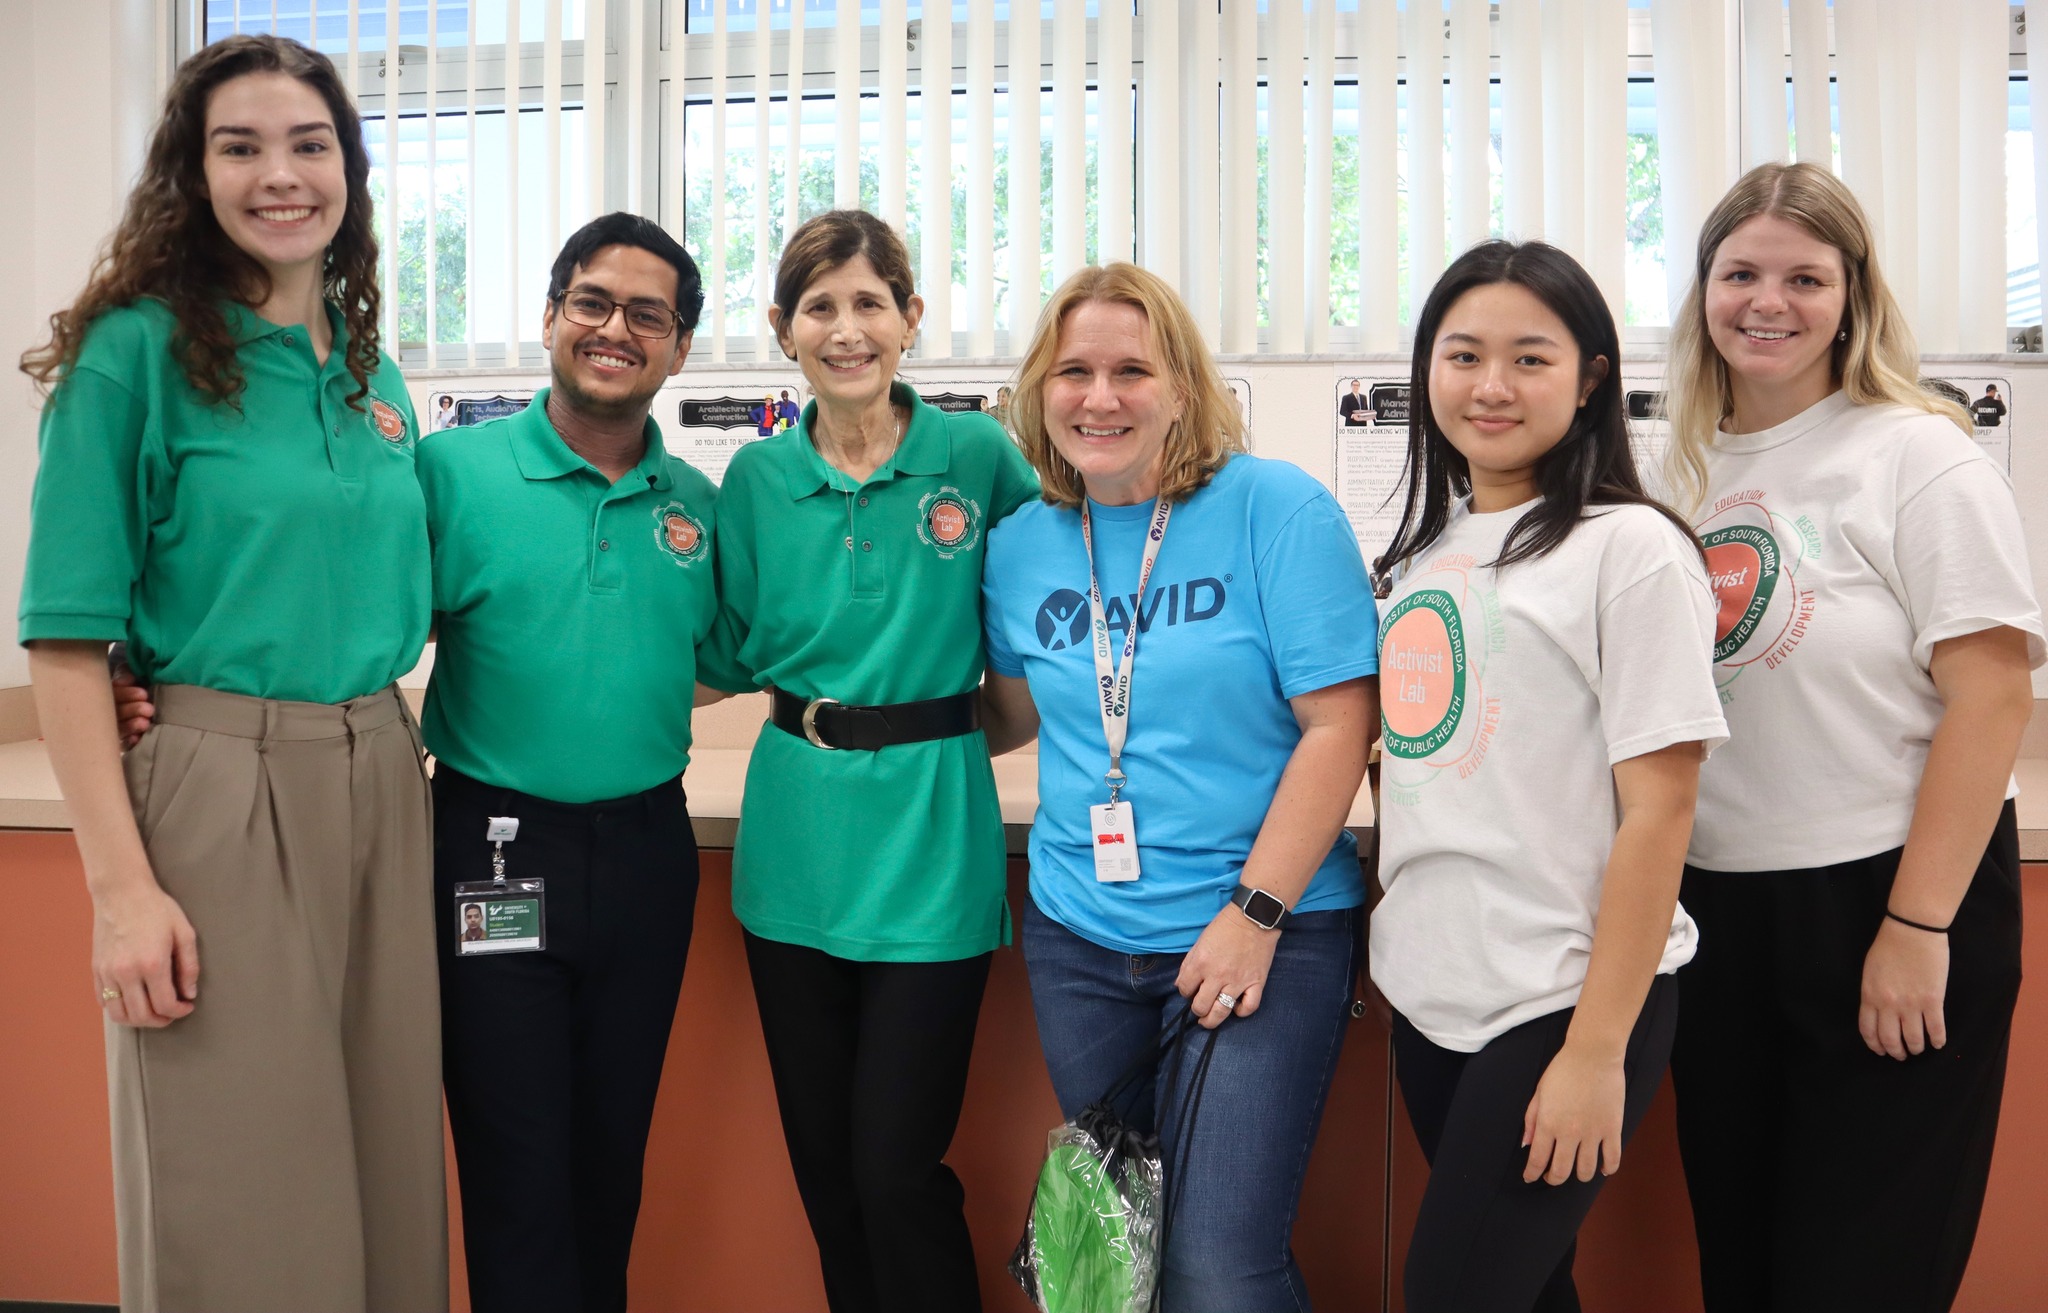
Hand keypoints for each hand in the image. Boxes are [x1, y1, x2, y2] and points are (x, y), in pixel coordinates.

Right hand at [91, 875, 199, 1027]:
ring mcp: (107, 972)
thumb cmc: (156, 909)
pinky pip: (104, 1002)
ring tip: (153, 1012)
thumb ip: (189, 966)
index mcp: (152, 963)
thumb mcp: (184, 932)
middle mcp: (126, 972)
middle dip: (161, 1020)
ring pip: (119, 1014)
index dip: (179, 1011)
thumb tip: (189, 994)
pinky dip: (119, 1009)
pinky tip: (134, 1001)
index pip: (165, 1004)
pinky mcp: (96, 969)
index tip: (187, 1006)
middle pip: (141, 1015)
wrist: (121, 892)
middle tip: (172, 1013)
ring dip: (138, 1020)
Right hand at [110, 667, 154, 748]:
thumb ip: (127, 672)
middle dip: (132, 710)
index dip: (126, 694)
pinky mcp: (121, 740)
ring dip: (131, 726)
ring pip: (118, 728)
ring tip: (146, 723)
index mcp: (108, 693)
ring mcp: (113, 726)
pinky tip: (136, 739)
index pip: (113, 694)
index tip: (144, 694)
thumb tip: (128, 680)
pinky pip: (122, 744)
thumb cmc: (139, 683)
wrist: (151, 698)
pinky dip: (129, 742)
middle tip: (149, 709)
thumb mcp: (131, 673)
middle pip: (115, 712)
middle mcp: (108, 710)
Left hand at [1175, 905, 1279, 1028]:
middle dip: (1196, 1009)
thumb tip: (1181, 984)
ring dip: (1212, 1020)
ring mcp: (1238, 981)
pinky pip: (1249, 1007)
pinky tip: (1236, 1008)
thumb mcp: (1200, 942)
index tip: (1189, 991)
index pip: (1184, 989)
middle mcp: (1217, 975)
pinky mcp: (1256, 983)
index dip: (1184, 992)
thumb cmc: (1225, 927)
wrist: (1253, 917)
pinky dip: (1241, 1011)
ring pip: (1221, 1012)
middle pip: (1200, 1006)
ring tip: (1209, 1020)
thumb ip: (1188, 964)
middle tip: (1199, 1008)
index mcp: (1201, 963)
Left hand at [1521, 1041, 1625, 1184]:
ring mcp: (1593, 1133)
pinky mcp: (1613, 1129)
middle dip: (1553, 1179)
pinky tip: (1601, 1168)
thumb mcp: (1539, 1093)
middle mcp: (1569, 1133)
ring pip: (1586, 1171)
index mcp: (1548, 1124)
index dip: (1532, 1173)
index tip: (1530, 1177)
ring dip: (1579, 1176)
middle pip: (1561, 1172)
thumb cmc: (1562, 1070)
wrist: (1592, 1055)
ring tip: (1575, 1170)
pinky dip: (1607, 1169)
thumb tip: (1526, 1144)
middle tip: (1551, 1176)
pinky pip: (1612, 1159)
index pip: (1537, 1160)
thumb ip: (1531, 1120)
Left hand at [1859, 916, 1948, 1059]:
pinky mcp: (1933, 1001)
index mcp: (1870, 996)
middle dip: (1896, 1052)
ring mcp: (1911, 1004)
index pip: (1868, 1030)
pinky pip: (1936, 1028)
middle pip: (1890, 1039)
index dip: (1875, 1045)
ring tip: (1919, 1049)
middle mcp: (1889, 1004)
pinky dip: (1938, 1040)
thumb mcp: (1870, 972)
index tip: (1880, 1051)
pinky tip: (1938, 1043)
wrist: (1912, 931)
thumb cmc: (1889, 946)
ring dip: (1916, 1048)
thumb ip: (1872, 993)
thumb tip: (1877, 1012)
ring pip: (1913, 1038)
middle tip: (1901, 1055)